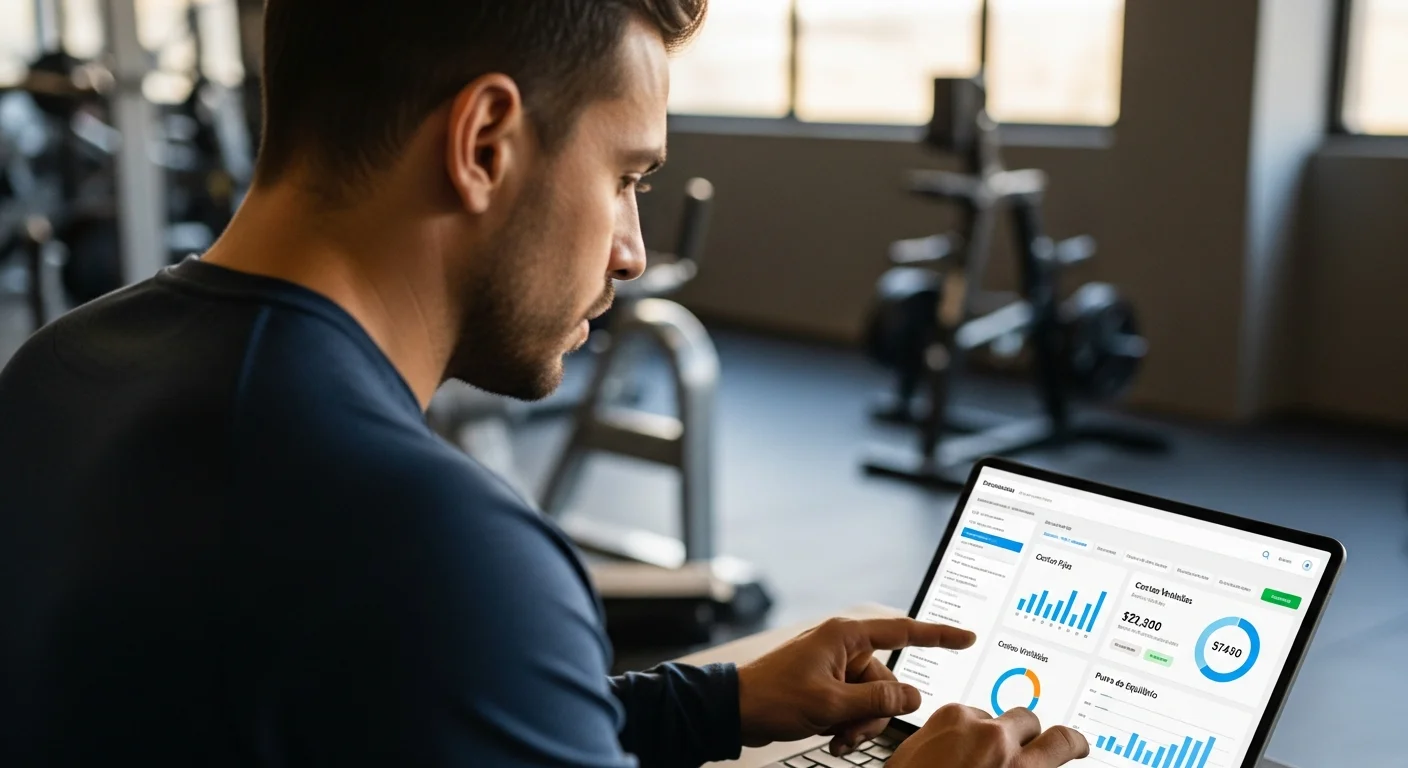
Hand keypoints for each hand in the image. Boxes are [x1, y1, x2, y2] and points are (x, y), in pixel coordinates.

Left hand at [736, 617, 975, 754]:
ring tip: (836, 738)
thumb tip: (913, 697)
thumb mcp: (833, 703)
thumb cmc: (775, 696)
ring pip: (871, 699)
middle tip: (851, 731)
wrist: (735, 710)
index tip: (966, 637)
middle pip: (887, 681)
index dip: (939, 636)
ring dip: (859, 723)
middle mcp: (844, 647)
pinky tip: (830, 738)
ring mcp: (834, 667)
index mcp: (847, 636)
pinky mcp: (826, 686)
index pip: (903, 631)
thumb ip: (878, 699)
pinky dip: (846, 724)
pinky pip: (853, 705)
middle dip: (874, 712)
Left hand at [889, 703, 1088, 767]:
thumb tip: (1037, 766)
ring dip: (992, 732)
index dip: (1074, 742)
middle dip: (1026, 735)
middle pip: (1029, 720)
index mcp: (1018, 767)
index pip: (1063, 740)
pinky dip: (966, 728)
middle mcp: (995, 739)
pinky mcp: (943, 715)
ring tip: (975, 757)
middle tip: (1016, 752)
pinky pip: (968, 714)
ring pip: (995, 716)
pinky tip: (954, 750)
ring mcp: (967, 722)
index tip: (1075, 744)